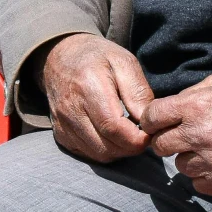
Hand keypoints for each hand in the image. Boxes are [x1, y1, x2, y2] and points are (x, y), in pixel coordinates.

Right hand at [42, 33, 153, 163]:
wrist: (60, 57)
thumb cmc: (97, 57)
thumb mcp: (124, 62)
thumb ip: (138, 92)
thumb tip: (148, 122)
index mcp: (87, 86)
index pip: (113, 127)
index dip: (137, 137)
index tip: (150, 132)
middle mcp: (71, 108)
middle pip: (107, 146)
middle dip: (131, 147)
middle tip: (143, 134)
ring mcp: (63, 124)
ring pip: (98, 154)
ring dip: (119, 150)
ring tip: (128, 133)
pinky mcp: (60, 134)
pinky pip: (87, 154)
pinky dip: (104, 150)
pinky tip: (112, 135)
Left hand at [140, 75, 211, 196]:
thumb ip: (187, 96)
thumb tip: (165, 111)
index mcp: (195, 107)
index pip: (151, 118)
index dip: (151, 120)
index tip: (157, 123)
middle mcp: (198, 135)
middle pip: (159, 146)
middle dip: (167, 140)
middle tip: (182, 136)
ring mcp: (210, 162)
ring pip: (179, 166)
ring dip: (188, 158)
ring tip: (206, 148)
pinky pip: (197, 183)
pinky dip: (203, 174)